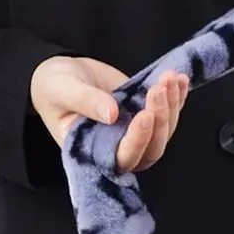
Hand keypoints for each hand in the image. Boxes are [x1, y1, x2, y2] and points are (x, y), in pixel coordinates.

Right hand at [30, 56, 188, 172]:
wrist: (60, 75)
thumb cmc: (53, 88)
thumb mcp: (62, 90)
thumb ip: (85, 101)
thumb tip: (112, 114)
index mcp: (92, 151)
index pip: (123, 158)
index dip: (138, 141)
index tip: (144, 114)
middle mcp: (117, 147)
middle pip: (151, 148)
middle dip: (160, 120)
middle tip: (158, 89)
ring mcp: (134, 132)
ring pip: (164, 132)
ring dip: (171, 106)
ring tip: (169, 78)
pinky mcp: (144, 114)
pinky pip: (167, 112)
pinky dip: (177, 97)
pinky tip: (180, 78)